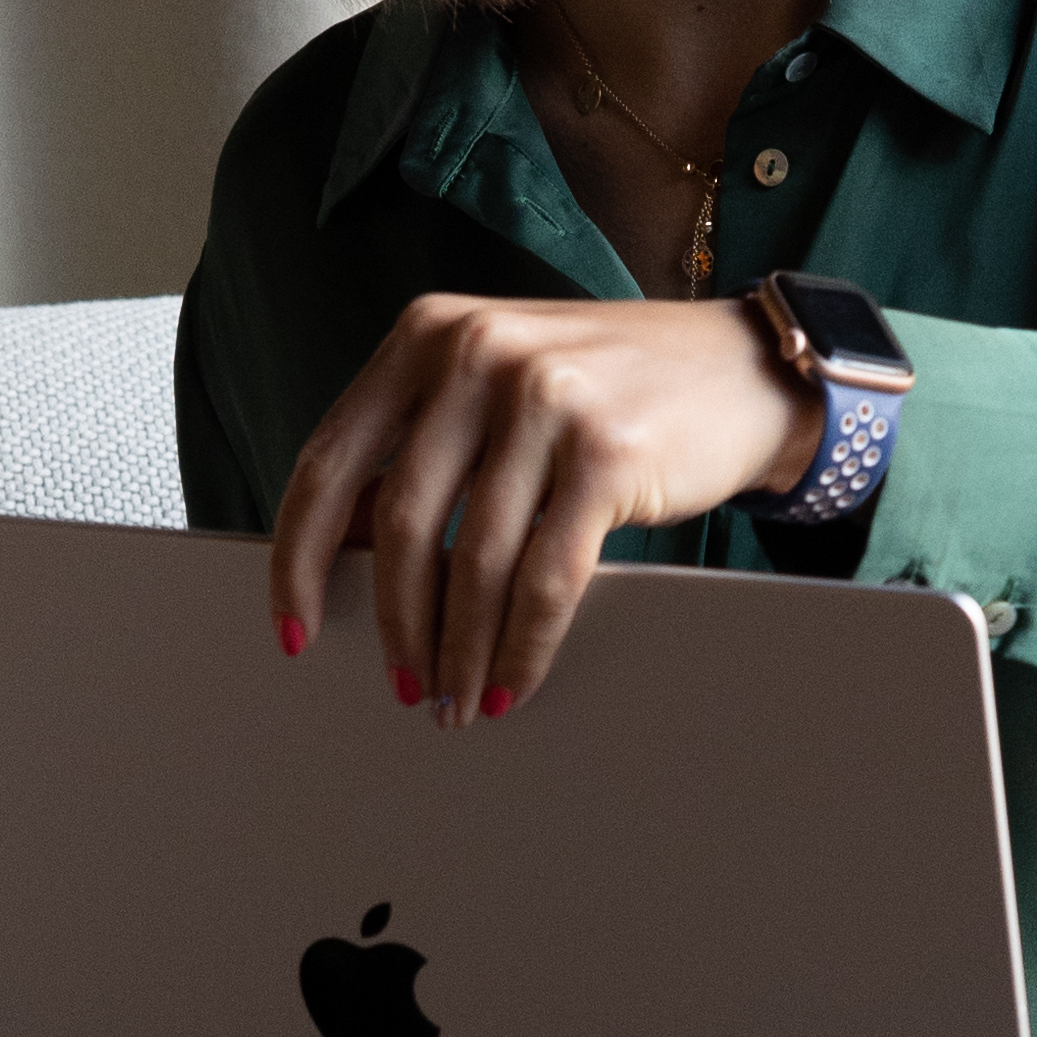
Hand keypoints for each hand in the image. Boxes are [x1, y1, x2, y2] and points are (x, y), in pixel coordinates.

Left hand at [272, 287, 809, 720]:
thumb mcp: (498, 385)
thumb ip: (426, 442)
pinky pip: (544, 579)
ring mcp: (544, 398)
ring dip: (460, 651)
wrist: (742, 368)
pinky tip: (514, 682)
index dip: (300, 558)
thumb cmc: (609, 390)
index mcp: (426, 335)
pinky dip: (523, 647)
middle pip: (399, 523)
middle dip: (395, 623)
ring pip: (472, 561)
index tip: (294, 626)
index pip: (329, 462)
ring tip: (458, 700)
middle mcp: (476, 353)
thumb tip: (350, 555)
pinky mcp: (607, 453)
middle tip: (402, 686)